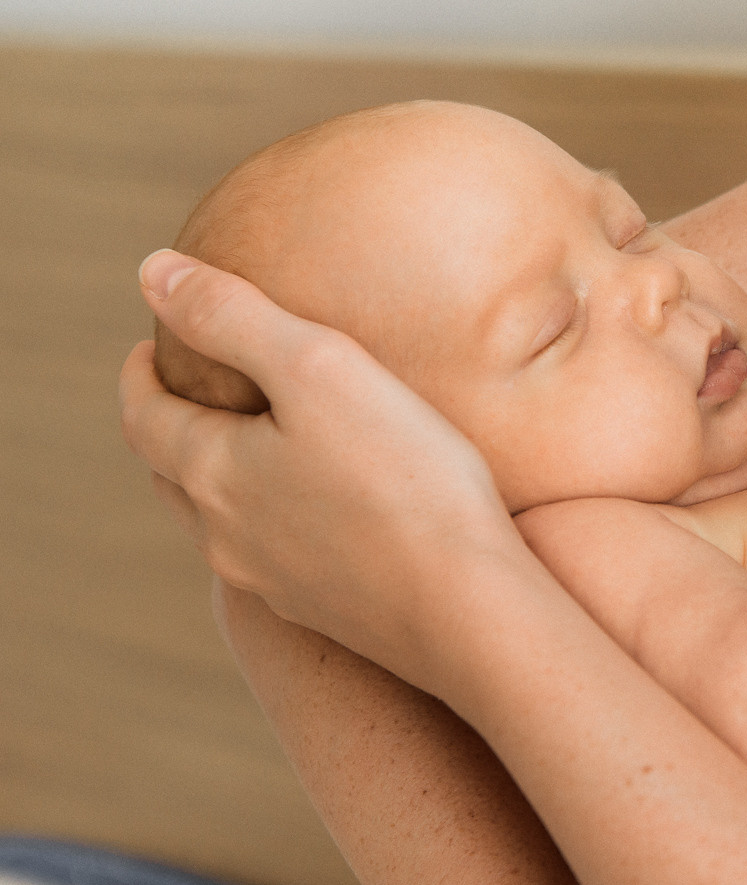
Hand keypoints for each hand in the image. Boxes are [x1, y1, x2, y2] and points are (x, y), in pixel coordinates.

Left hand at [119, 251, 522, 690]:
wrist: (468, 607)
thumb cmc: (405, 478)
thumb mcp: (321, 369)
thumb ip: (233, 316)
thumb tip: (151, 272)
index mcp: (214, 471)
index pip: (144, 415)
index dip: (140, 374)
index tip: (150, 346)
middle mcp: (226, 535)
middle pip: (172, 473)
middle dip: (172, 426)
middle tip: (194, 390)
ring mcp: (273, 581)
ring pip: (219, 523)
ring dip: (218, 480)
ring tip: (251, 447)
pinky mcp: (325, 612)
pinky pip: (276, 558)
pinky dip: (273, 522)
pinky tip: (318, 514)